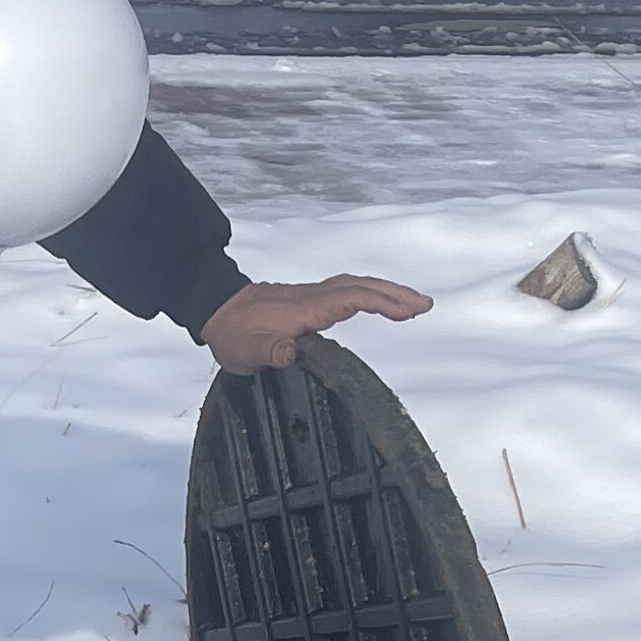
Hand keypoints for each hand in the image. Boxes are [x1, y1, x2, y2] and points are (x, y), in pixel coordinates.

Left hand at [201, 275, 433, 373]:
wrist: (215, 309)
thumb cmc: (232, 333)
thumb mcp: (245, 352)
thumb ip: (266, 353)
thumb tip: (288, 354)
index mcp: (304, 310)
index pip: (349, 299)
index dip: (379, 302)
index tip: (405, 311)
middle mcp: (313, 298)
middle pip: (361, 288)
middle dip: (394, 294)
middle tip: (425, 305)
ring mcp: (312, 297)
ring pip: (356, 287)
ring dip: (386, 292)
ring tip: (414, 304)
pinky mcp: (310, 300)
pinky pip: (347, 291)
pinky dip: (369, 294)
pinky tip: (379, 302)